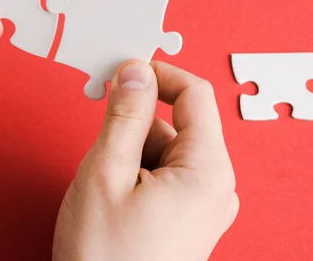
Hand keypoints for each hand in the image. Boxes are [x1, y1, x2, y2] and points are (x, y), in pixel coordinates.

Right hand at [53, 61, 238, 260]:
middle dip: (134, 122)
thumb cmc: (106, 257)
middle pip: (176, 124)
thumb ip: (123, 115)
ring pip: (164, 150)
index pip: (194, 95)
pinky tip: (112, 194)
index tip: (122, 71)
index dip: (157, 74)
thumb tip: (134, 71)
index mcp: (207, 171)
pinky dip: (134, 170)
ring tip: (103, 183)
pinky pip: (162, 175)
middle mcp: (214, 187)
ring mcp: (201, 205)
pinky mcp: (186, 218)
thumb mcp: (105, 172)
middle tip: (98, 136)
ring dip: (129, 150)